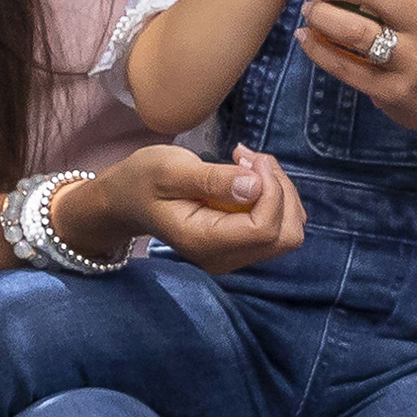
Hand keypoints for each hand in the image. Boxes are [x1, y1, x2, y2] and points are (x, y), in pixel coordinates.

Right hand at [71, 143, 306, 274]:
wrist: (127, 201)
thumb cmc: (142, 181)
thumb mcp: (169, 169)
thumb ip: (212, 179)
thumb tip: (256, 186)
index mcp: (205, 243)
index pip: (265, 229)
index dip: (271, 190)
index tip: (247, 158)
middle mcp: (225, 258)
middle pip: (287, 234)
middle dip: (281, 190)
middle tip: (251, 160)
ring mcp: (235, 255)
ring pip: (290, 229)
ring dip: (280, 190)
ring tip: (247, 164)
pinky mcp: (241, 245)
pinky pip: (279, 225)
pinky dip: (275, 196)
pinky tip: (249, 177)